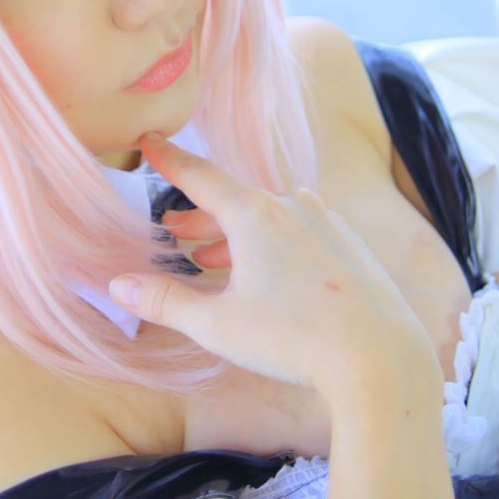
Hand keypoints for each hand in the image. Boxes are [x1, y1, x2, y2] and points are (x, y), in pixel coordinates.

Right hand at [109, 133, 430, 396]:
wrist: (379, 356)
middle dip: (202, 214)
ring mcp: (328, 225)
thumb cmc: (293, 338)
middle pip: (236, 201)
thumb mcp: (218, 325)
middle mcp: (293, 208)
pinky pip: (301, 234)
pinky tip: (270, 275)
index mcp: (255, 216)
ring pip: (270, 219)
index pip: (201, 176)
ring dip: (237, 234)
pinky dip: (274, 246)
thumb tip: (118, 285)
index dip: (171, 160)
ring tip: (213, 258)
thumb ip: (166, 301)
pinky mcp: (351, 248)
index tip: (149, 142)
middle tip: (174, 227)